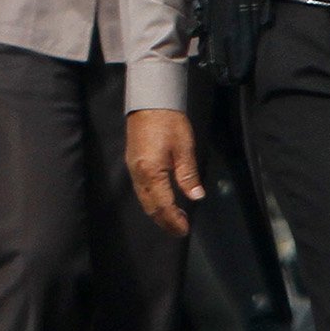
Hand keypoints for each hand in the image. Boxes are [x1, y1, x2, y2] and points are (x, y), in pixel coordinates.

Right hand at [125, 108, 207, 236]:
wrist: (149, 101)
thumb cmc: (169, 122)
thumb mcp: (184, 147)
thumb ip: (188, 174)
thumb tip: (196, 196)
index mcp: (151, 172)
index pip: (163, 205)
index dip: (174, 220)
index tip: (185, 229)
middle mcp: (138, 174)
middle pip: (150, 206)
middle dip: (165, 221)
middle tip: (180, 229)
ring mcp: (133, 168)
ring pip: (144, 200)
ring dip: (158, 212)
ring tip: (174, 218)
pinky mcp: (133, 163)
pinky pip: (141, 190)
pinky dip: (152, 201)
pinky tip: (163, 201)